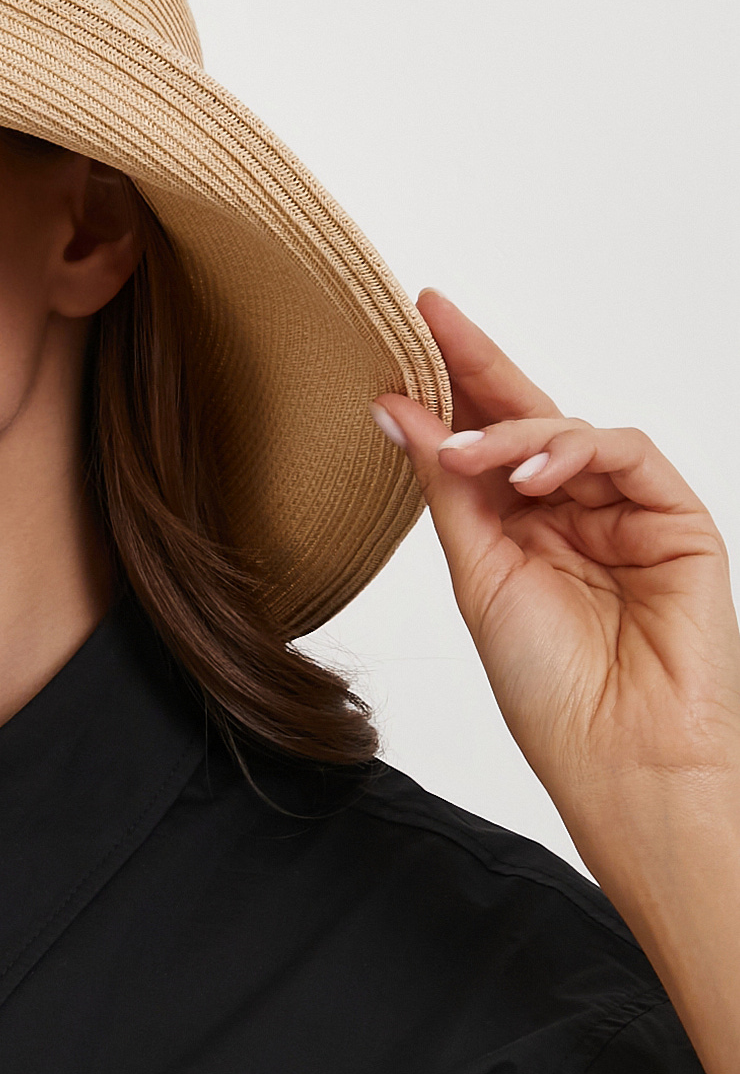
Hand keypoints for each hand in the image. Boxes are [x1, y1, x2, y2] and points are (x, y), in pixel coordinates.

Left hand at [371, 290, 739, 872]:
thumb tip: (397, 409)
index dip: (447, 384)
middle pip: (525, 417)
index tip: (403, 330)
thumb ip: (446, 488)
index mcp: (521, 532)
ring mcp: (627, 513)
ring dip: (514, 430)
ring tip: (470, 455)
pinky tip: (529, 474)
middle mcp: (573, 515)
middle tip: (429, 316)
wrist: (621, 757)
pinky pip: (626, 453)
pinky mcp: (677, 519)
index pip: (482, 441)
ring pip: (569, 431)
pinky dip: (573, 451)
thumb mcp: (478, 576)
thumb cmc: (551, 691)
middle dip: (477, 364)